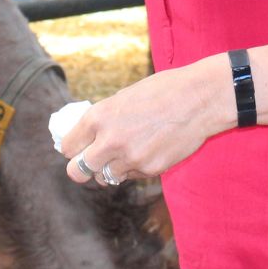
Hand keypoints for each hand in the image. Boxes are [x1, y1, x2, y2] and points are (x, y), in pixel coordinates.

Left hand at [59, 55, 231, 185]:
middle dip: (82, 169)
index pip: (68, 147)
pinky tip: (147, 151)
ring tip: (123, 155)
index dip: (71, 148)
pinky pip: (131, 176)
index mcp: (99, 117)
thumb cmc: (164, 91)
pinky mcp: (150, 170)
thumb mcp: (124, 97)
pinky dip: (134, 168)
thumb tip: (90, 134)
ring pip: (105, 177)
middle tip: (90, 163)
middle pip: (78, 171)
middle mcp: (109, 141)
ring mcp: (130, 158)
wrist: (200, 99)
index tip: (77, 149)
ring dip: (109, 169)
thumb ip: (105, 117)